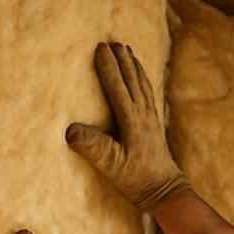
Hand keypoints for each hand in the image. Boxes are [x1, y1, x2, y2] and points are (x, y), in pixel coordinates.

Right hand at [66, 41, 190, 211]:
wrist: (164, 190)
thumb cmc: (136, 179)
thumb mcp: (111, 166)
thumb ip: (93, 147)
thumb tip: (69, 130)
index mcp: (132, 121)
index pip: (117, 87)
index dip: (108, 67)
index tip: (100, 48)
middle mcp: (144, 115)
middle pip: (132, 80)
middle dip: (122, 60)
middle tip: (113, 42)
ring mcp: (151, 119)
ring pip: (142, 85)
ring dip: (134, 67)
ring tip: (127, 50)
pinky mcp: (154, 125)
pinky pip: (148, 94)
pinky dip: (143, 80)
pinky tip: (141, 77)